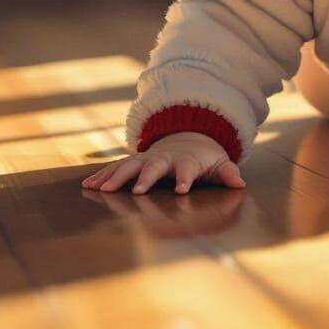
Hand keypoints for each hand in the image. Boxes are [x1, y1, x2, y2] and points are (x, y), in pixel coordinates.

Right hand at [80, 131, 245, 194]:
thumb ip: (228, 173)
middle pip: (154, 165)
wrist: (187, 137)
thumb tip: (241, 183)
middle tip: (137, 190)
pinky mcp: (134, 162)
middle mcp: (164, 157)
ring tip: (101, 189)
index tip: (182, 190)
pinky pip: (116, 168)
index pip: (187, 168)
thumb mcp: (219, 163)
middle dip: (145, 177)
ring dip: (116, 177)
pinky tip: (88, 186)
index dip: (185, 178)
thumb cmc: (204, 158)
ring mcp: (147, 158)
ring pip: (130, 165)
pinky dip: (102, 176)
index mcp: (187, 159)